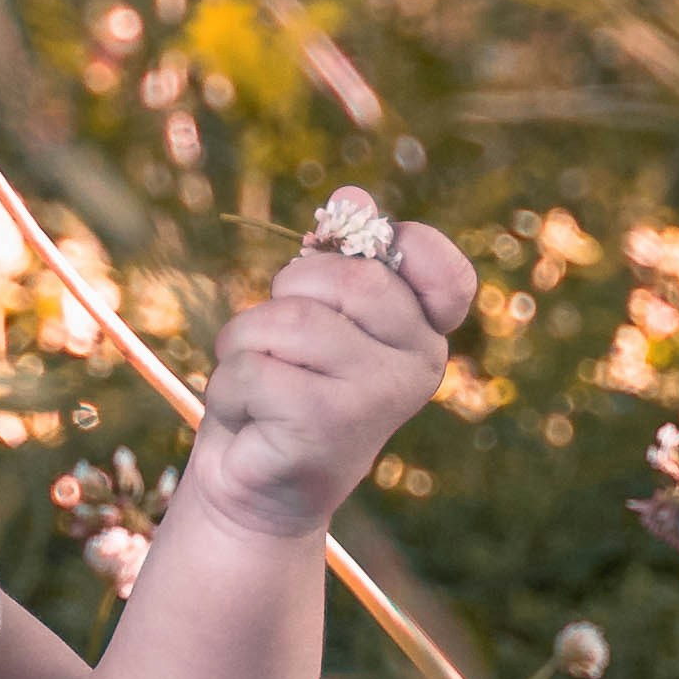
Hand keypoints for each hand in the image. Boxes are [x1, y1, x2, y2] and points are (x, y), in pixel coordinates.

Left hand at [176, 206, 477, 545]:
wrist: (256, 485)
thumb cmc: (284, 388)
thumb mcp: (311, 315)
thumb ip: (337, 258)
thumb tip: (352, 193)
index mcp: (423, 332)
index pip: (447, 273)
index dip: (409, 246)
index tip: (364, 251)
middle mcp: (419, 364)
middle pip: (346, 278)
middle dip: (285, 295)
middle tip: (275, 340)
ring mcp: (381, 395)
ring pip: (290, 321)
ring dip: (245, 345)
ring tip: (257, 383)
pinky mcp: (332, 423)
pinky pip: (256, 368)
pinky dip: (231, 389)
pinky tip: (251, 421)